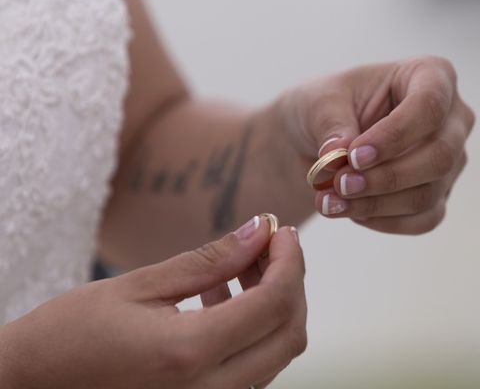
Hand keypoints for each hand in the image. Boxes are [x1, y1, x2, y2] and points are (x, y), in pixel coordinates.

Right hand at [0, 218, 305, 388]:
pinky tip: (221, 296)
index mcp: (190, 354)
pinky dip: (252, 329)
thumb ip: (208, 260)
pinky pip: (250, 368)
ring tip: (240, 264)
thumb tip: (259, 231)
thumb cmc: (68, 336)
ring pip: (274, 353)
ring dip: (272, 305)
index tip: (282, 231)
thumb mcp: (138, 286)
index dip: (290, 261)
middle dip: (291, 283)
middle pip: (289, 334)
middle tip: (269, 245)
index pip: (275, 304)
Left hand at [280, 56, 474, 233]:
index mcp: (432, 75)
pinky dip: (383, 221)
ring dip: (377, 204)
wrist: (318, 141)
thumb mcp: (319, 103)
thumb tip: (337, 155)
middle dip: (386, 177)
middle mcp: (452, 118)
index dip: (395, 135)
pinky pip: (423, 219)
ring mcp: (450, 159)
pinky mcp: (439, 194)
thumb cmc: (326, 108)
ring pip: (429, 193)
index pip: (429, 105)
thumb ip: (331, 125)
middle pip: (440, 156)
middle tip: (340, 185)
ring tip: (331, 203)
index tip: (352, 155)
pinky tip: (351, 212)